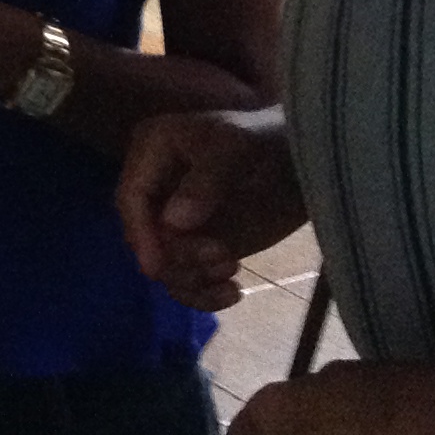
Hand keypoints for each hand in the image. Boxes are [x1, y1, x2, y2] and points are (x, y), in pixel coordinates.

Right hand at [116, 106, 305, 309]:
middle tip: (224, 259)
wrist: (303, 160)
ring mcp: (176, 220)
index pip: (131, 197)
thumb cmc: (267, 139)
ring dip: (193, 277)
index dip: (141, 232)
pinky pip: (185, 279)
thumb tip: (173, 222)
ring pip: (164, 264)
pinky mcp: (198, 245)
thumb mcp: (237, 147)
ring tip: (232, 270)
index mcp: (152, 151)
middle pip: (145, 237)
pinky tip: (233, 293)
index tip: (158, 267)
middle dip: (178, 257)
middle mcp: (156, 187)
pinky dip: (203, 294)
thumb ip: (205, 180)